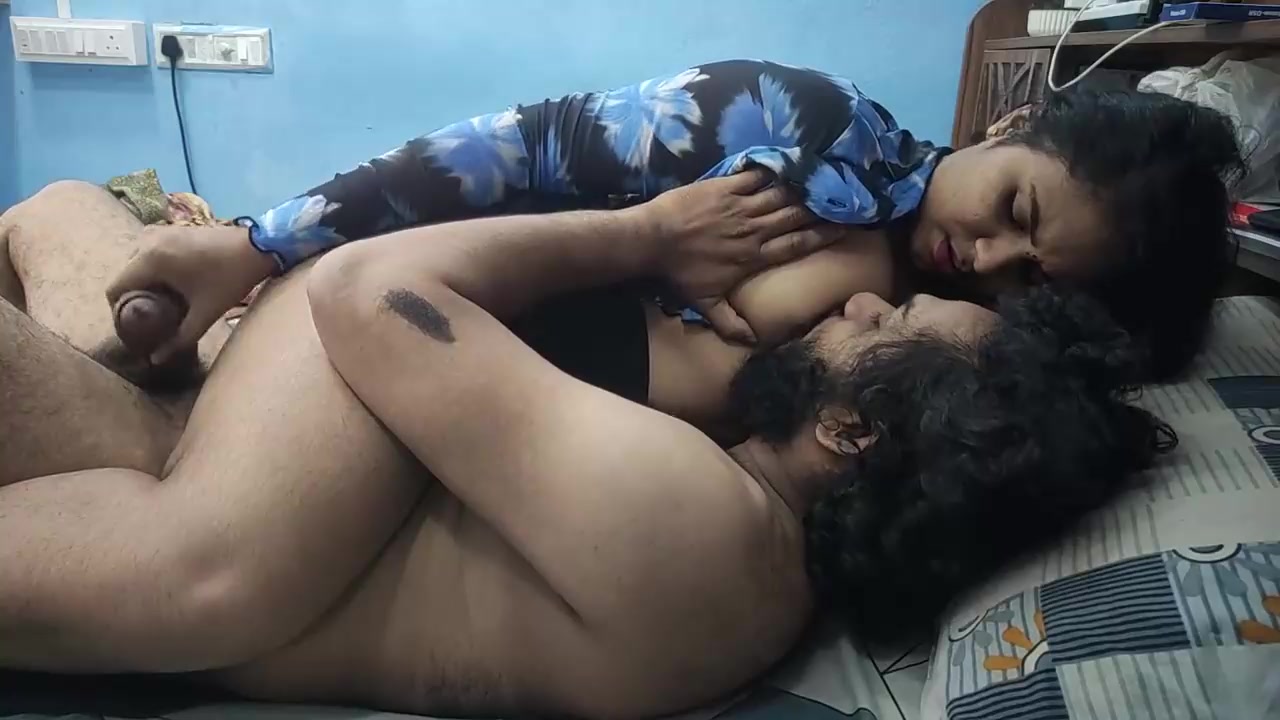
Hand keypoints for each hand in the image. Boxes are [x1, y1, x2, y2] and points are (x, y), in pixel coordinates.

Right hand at [106, 225, 275, 362]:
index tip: (135, 326)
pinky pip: (148, 251)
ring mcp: (159, 231)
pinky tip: (171, 284)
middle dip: (133, 297)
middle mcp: (148, 240)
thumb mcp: (205, 313)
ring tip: (162, 302)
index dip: (119, 311)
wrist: (259, 247)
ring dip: (143, 282)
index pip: (116, 288)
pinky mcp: (171, 229)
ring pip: (135, 263)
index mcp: (150, 259)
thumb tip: (156, 360)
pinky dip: (153, 268)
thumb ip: (179, 338)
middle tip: (152, 317)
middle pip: (124, 275)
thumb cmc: (232, 279)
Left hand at [639, 169, 843, 342]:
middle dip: (819, 209)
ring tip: (819, 182)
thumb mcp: (704, 303)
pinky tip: (786, 165)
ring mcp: (739, 205)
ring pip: (779, 194)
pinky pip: (755, 176)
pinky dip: (772, 171)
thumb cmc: (678, 273)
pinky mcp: (724, 186)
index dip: (822, 236)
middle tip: (841, 200)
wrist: (652, 240)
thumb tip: (753, 343)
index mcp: (753, 256)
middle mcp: (753, 229)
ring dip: (800, 188)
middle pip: (794, 216)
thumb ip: (730, 323)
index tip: (843, 228)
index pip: (795, 245)